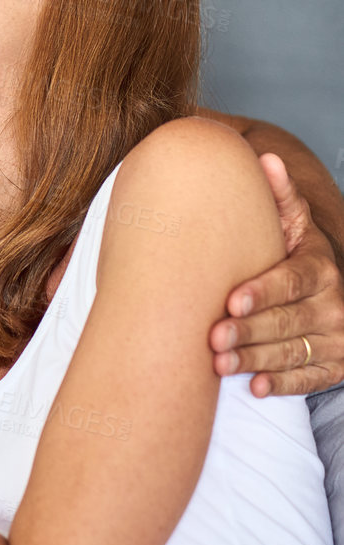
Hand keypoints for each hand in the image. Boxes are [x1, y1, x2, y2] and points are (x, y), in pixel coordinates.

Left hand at [210, 154, 343, 395]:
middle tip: (213, 338)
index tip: (231, 301)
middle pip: (288, 321)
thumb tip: (265, 158)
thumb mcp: (294, 226)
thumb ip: (279, 197)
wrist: (329, 293)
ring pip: (293, 352)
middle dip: (249, 331)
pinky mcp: (335, 367)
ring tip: (219, 364)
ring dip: (255, 360)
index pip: (292, 281)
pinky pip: (308, 380)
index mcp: (320, 267)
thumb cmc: (295, 257)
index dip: (263, 292)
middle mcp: (334, 303)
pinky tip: (254, 386)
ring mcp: (337, 338)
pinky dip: (282, 384)